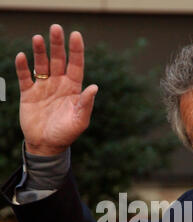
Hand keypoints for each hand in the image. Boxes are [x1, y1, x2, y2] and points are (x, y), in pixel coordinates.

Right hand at [15, 24, 98, 154]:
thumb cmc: (66, 134)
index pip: (76, 65)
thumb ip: (86, 104)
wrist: (46, 146)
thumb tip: (94, 87)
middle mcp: (58, 84)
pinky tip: (22, 56)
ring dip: (40, 51)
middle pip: (58, 59)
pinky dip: (22, 67)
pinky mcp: (28, 93)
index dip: (76, 50)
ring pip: (41, 64)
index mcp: (73, 89)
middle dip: (57, 44)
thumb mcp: (79, 121)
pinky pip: (25, 77)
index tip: (75, 35)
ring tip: (38, 38)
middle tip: (56, 28)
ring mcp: (43, 87)